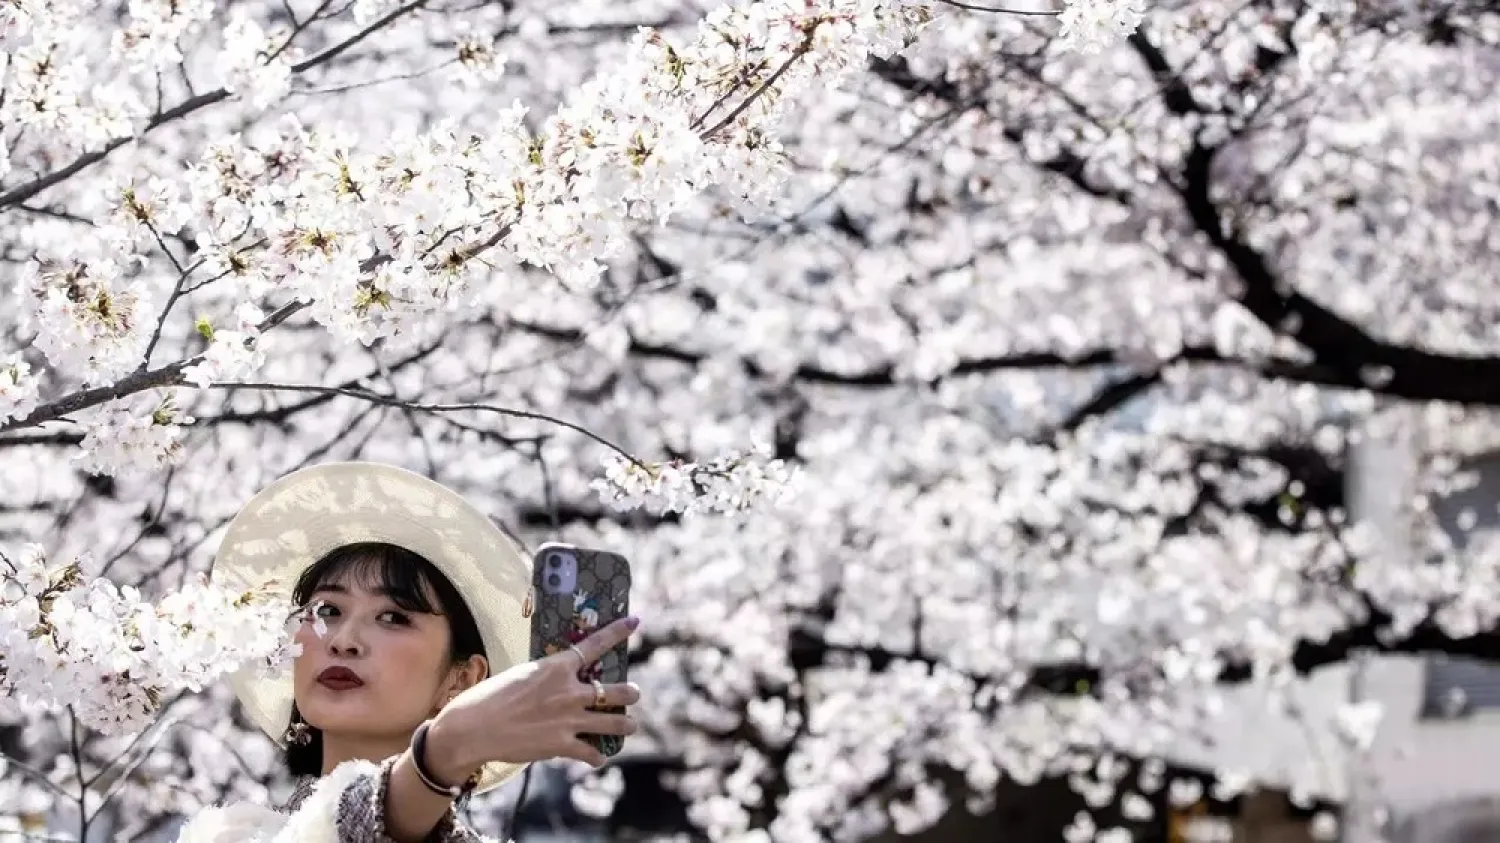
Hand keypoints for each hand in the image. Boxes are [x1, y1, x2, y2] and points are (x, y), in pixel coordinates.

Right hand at [428, 616, 641, 774]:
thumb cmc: (489, 697)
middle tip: (634, 694)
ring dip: (627, 724)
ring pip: (617, 722)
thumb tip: (560, 679)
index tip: (634, 621)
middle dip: (631, 693)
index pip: (595, 645)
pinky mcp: (563, 745)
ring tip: (630, 724)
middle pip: (618, 691)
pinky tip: (598, 757)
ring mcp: (569, 719)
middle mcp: (569, 692)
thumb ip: (547, 677)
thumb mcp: (521, 675)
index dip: (617, 632)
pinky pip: (593, 753)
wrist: (473, 728)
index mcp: (556, 668)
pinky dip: (597, 756)